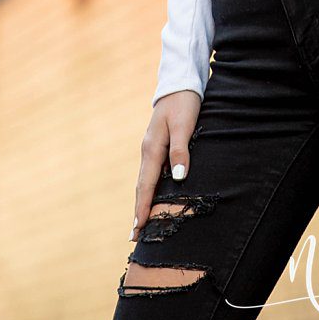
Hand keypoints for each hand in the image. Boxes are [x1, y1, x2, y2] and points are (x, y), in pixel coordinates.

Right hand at [132, 90, 200, 241]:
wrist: (181, 83)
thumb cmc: (184, 104)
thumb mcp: (184, 125)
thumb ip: (181, 151)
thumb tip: (177, 178)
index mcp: (152, 148)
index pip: (146, 185)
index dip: (142, 208)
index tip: (137, 229)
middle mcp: (148, 151)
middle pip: (142, 187)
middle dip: (138, 211)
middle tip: (133, 236)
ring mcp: (152, 149)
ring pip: (146, 181)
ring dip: (143, 202)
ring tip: (141, 223)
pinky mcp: (158, 146)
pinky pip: (152, 174)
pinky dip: (150, 190)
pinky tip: (153, 197)